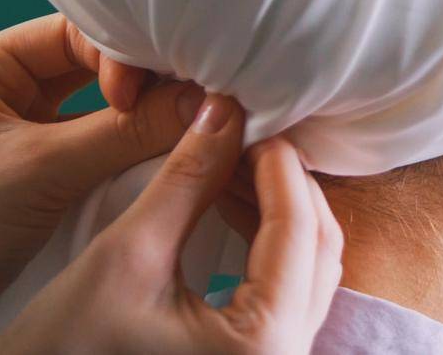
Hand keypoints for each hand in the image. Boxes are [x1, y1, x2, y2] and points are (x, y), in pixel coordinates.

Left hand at [0, 14, 201, 353]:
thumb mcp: (42, 172)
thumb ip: (127, 131)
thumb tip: (207, 100)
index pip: (71, 34)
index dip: (123, 56)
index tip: (155, 95)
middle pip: (90, 68)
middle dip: (142, 85)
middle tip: (194, 102)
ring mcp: (15, 139)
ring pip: (96, 112)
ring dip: (138, 121)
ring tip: (188, 128)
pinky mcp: (32, 181)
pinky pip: (93, 150)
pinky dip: (127, 153)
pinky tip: (164, 159)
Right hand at [0, 96, 343, 353]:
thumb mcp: (126, 257)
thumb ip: (186, 180)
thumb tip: (224, 111)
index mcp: (265, 343)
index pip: (298, 228)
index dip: (276, 162)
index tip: (248, 114)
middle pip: (316, 247)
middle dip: (283, 182)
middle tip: (242, 132)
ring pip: (304, 267)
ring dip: (275, 209)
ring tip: (231, 159)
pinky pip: (281, 290)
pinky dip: (263, 242)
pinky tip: (227, 204)